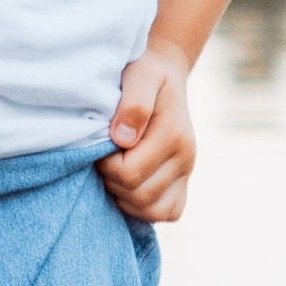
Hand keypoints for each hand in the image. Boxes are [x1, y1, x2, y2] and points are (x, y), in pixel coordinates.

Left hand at [101, 39, 194, 223]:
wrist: (164, 75)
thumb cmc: (145, 73)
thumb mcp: (139, 75)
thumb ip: (134, 104)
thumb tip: (122, 139)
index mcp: (174, 135)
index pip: (129, 173)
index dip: (105, 165)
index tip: (98, 145)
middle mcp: (186, 157)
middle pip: (139, 196)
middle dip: (112, 181)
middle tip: (103, 157)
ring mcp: (187, 172)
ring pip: (153, 211)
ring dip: (126, 197)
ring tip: (115, 171)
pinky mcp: (184, 182)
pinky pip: (169, 212)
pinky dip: (145, 209)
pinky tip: (130, 187)